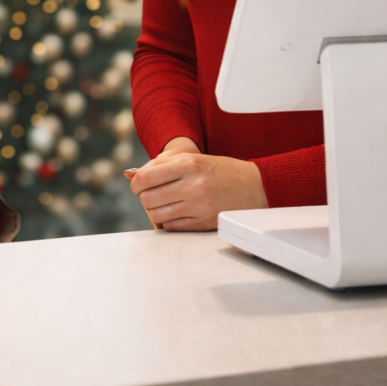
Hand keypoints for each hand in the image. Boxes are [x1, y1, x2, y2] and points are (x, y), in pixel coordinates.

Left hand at [125, 147, 266, 231]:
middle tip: (152, 195)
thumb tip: (131, 176)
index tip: (139, 185)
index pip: (145, 177)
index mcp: (189, 164)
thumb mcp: (193, 158)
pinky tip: (176, 213)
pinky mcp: (204, 223)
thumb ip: (161, 164)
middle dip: (145, 197)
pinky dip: (168, 222)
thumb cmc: (220, 170)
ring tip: (165, 204)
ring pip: (157, 215)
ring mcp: (199, 206)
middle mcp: (193, 185)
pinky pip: (171, 227)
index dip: (136, 183)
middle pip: (147, 198)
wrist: (255, 186)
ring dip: (156, 211)